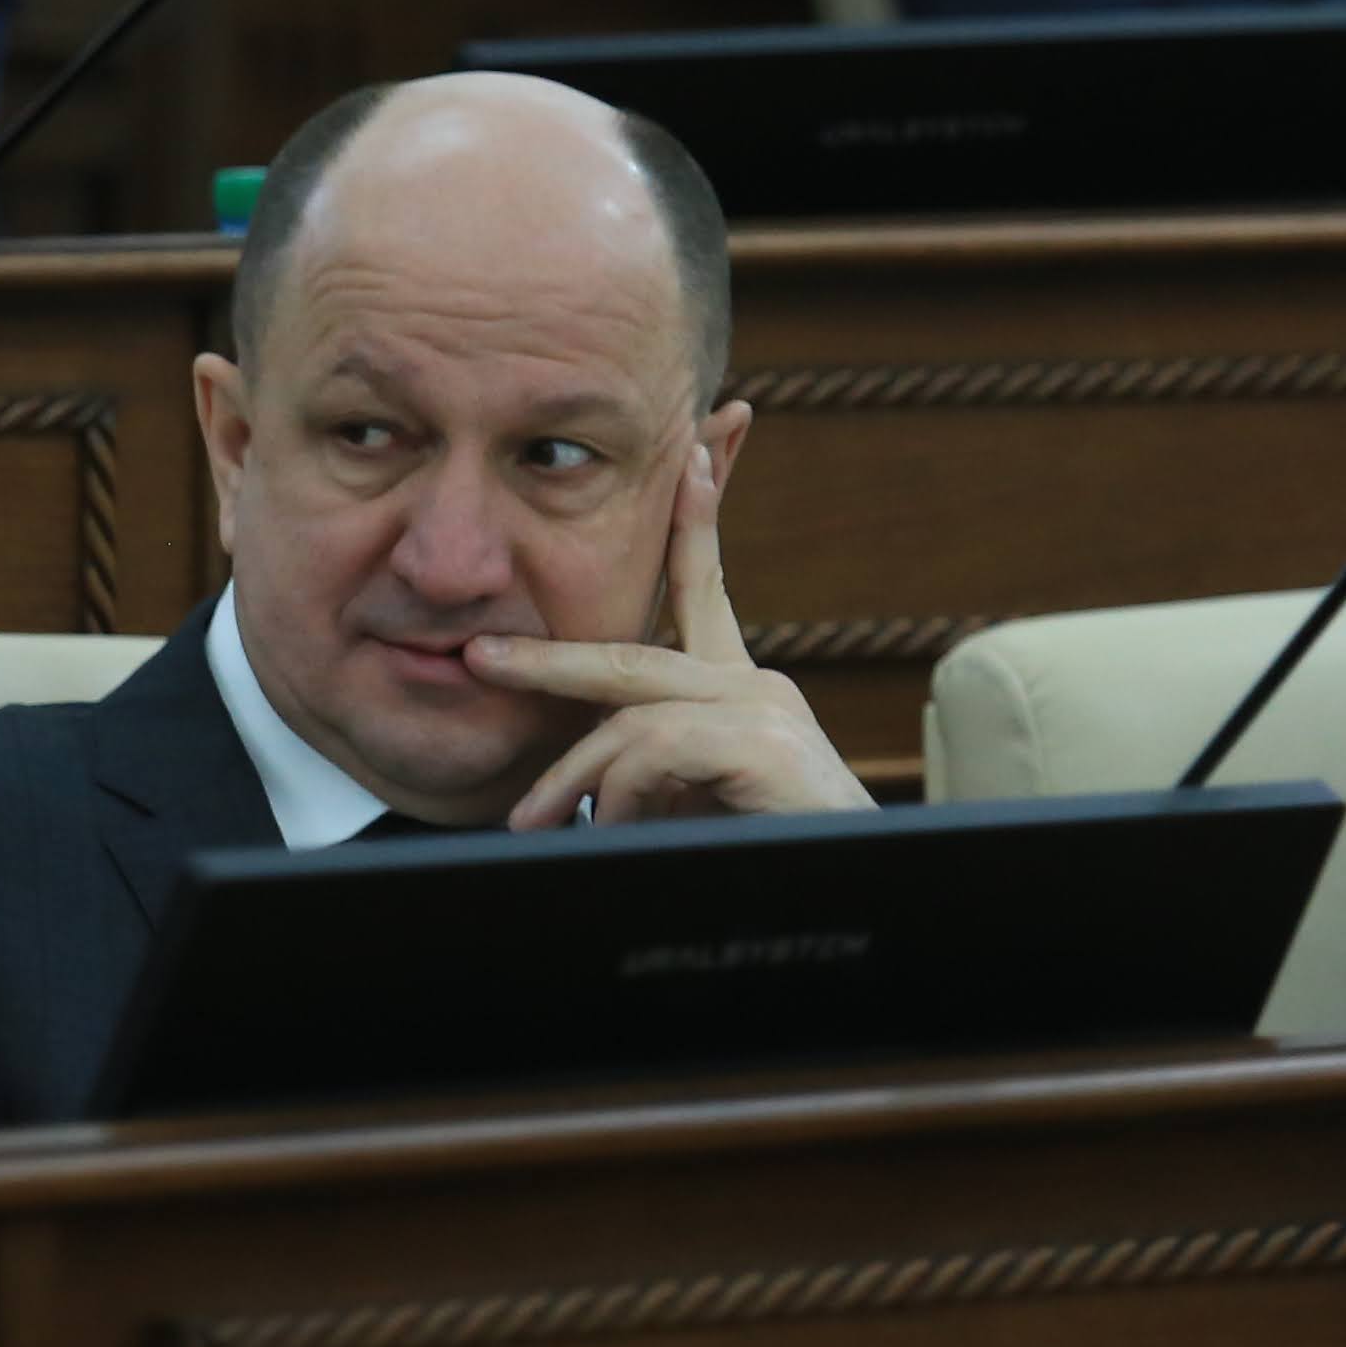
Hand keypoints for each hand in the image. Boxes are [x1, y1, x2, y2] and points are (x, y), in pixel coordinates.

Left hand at [462, 447, 875, 829]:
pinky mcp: (763, 744)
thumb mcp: (697, 807)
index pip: (704, 590)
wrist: (865, 892)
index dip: (691, 524)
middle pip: (632, 652)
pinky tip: (612, 829)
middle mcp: (754, 686)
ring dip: (572, 776)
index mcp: (739, 690)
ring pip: (630, 714)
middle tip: (480, 656)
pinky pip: (655, 749)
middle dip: (548, 658)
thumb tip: (585, 795)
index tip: (690, 454)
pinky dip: (619, 794)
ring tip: (534, 824)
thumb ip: (650, 781)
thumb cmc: (773, 856)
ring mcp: (762, 710)